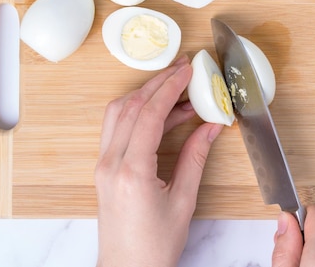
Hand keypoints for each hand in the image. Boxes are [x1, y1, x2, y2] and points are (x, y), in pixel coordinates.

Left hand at [95, 55, 222, 266]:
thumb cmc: (154, 245)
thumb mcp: (183, 201)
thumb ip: (195, 158)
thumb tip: (211, 127)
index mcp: (132, 171)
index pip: (149, 115)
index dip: (169, 88)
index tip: (186, 70)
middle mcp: (111, 163)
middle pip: (130, 107)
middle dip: (157, 83)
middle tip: (182, 69)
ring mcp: (103, 165)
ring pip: (119, 114)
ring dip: (145, 95)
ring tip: (174, 87)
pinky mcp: (104, 168)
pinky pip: (117, 129)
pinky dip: (137, 113)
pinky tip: (161, 113)